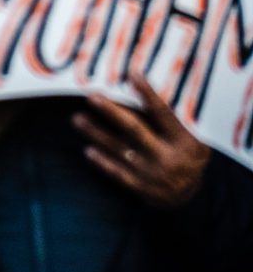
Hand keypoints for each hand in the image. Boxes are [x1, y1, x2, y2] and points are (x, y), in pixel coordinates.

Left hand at [76, 72, 209, 208]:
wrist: (191, 198)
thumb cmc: (188, 157)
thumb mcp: (194, 139)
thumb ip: (173, 121)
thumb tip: (142, 89)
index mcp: (185, 142)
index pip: (163, 113)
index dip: (148, 94)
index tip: (132, 73)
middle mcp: (169, 157)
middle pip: (135, 130)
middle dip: (111, 112)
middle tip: (92, 96)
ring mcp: (154, 174)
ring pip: (120, 150)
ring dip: (96, 133)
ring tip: (77, 119)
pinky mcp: (142, 188)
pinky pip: (118, 173)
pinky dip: (102, 162)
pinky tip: (87, 150)